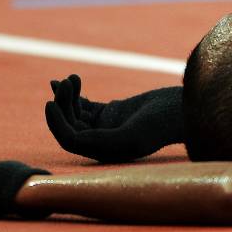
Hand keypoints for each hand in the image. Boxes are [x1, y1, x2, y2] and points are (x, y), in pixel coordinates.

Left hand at [45, 74, 182, 162]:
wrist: (181, 109)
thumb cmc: (160, 124)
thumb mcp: (131, 134)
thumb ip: (102, 140)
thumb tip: (73, 138)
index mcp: (104, 153)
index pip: (70, 141)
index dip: (56, 124)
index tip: (50, 103)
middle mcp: (101, 143)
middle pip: (70, 124)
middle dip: (63, 103)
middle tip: (67, 81)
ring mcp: (104, 128)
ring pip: (75, 113)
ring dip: (68, 96)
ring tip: (72, 78)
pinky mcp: (110, 113)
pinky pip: (83, 105)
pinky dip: (73, 94)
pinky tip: (66, 81)